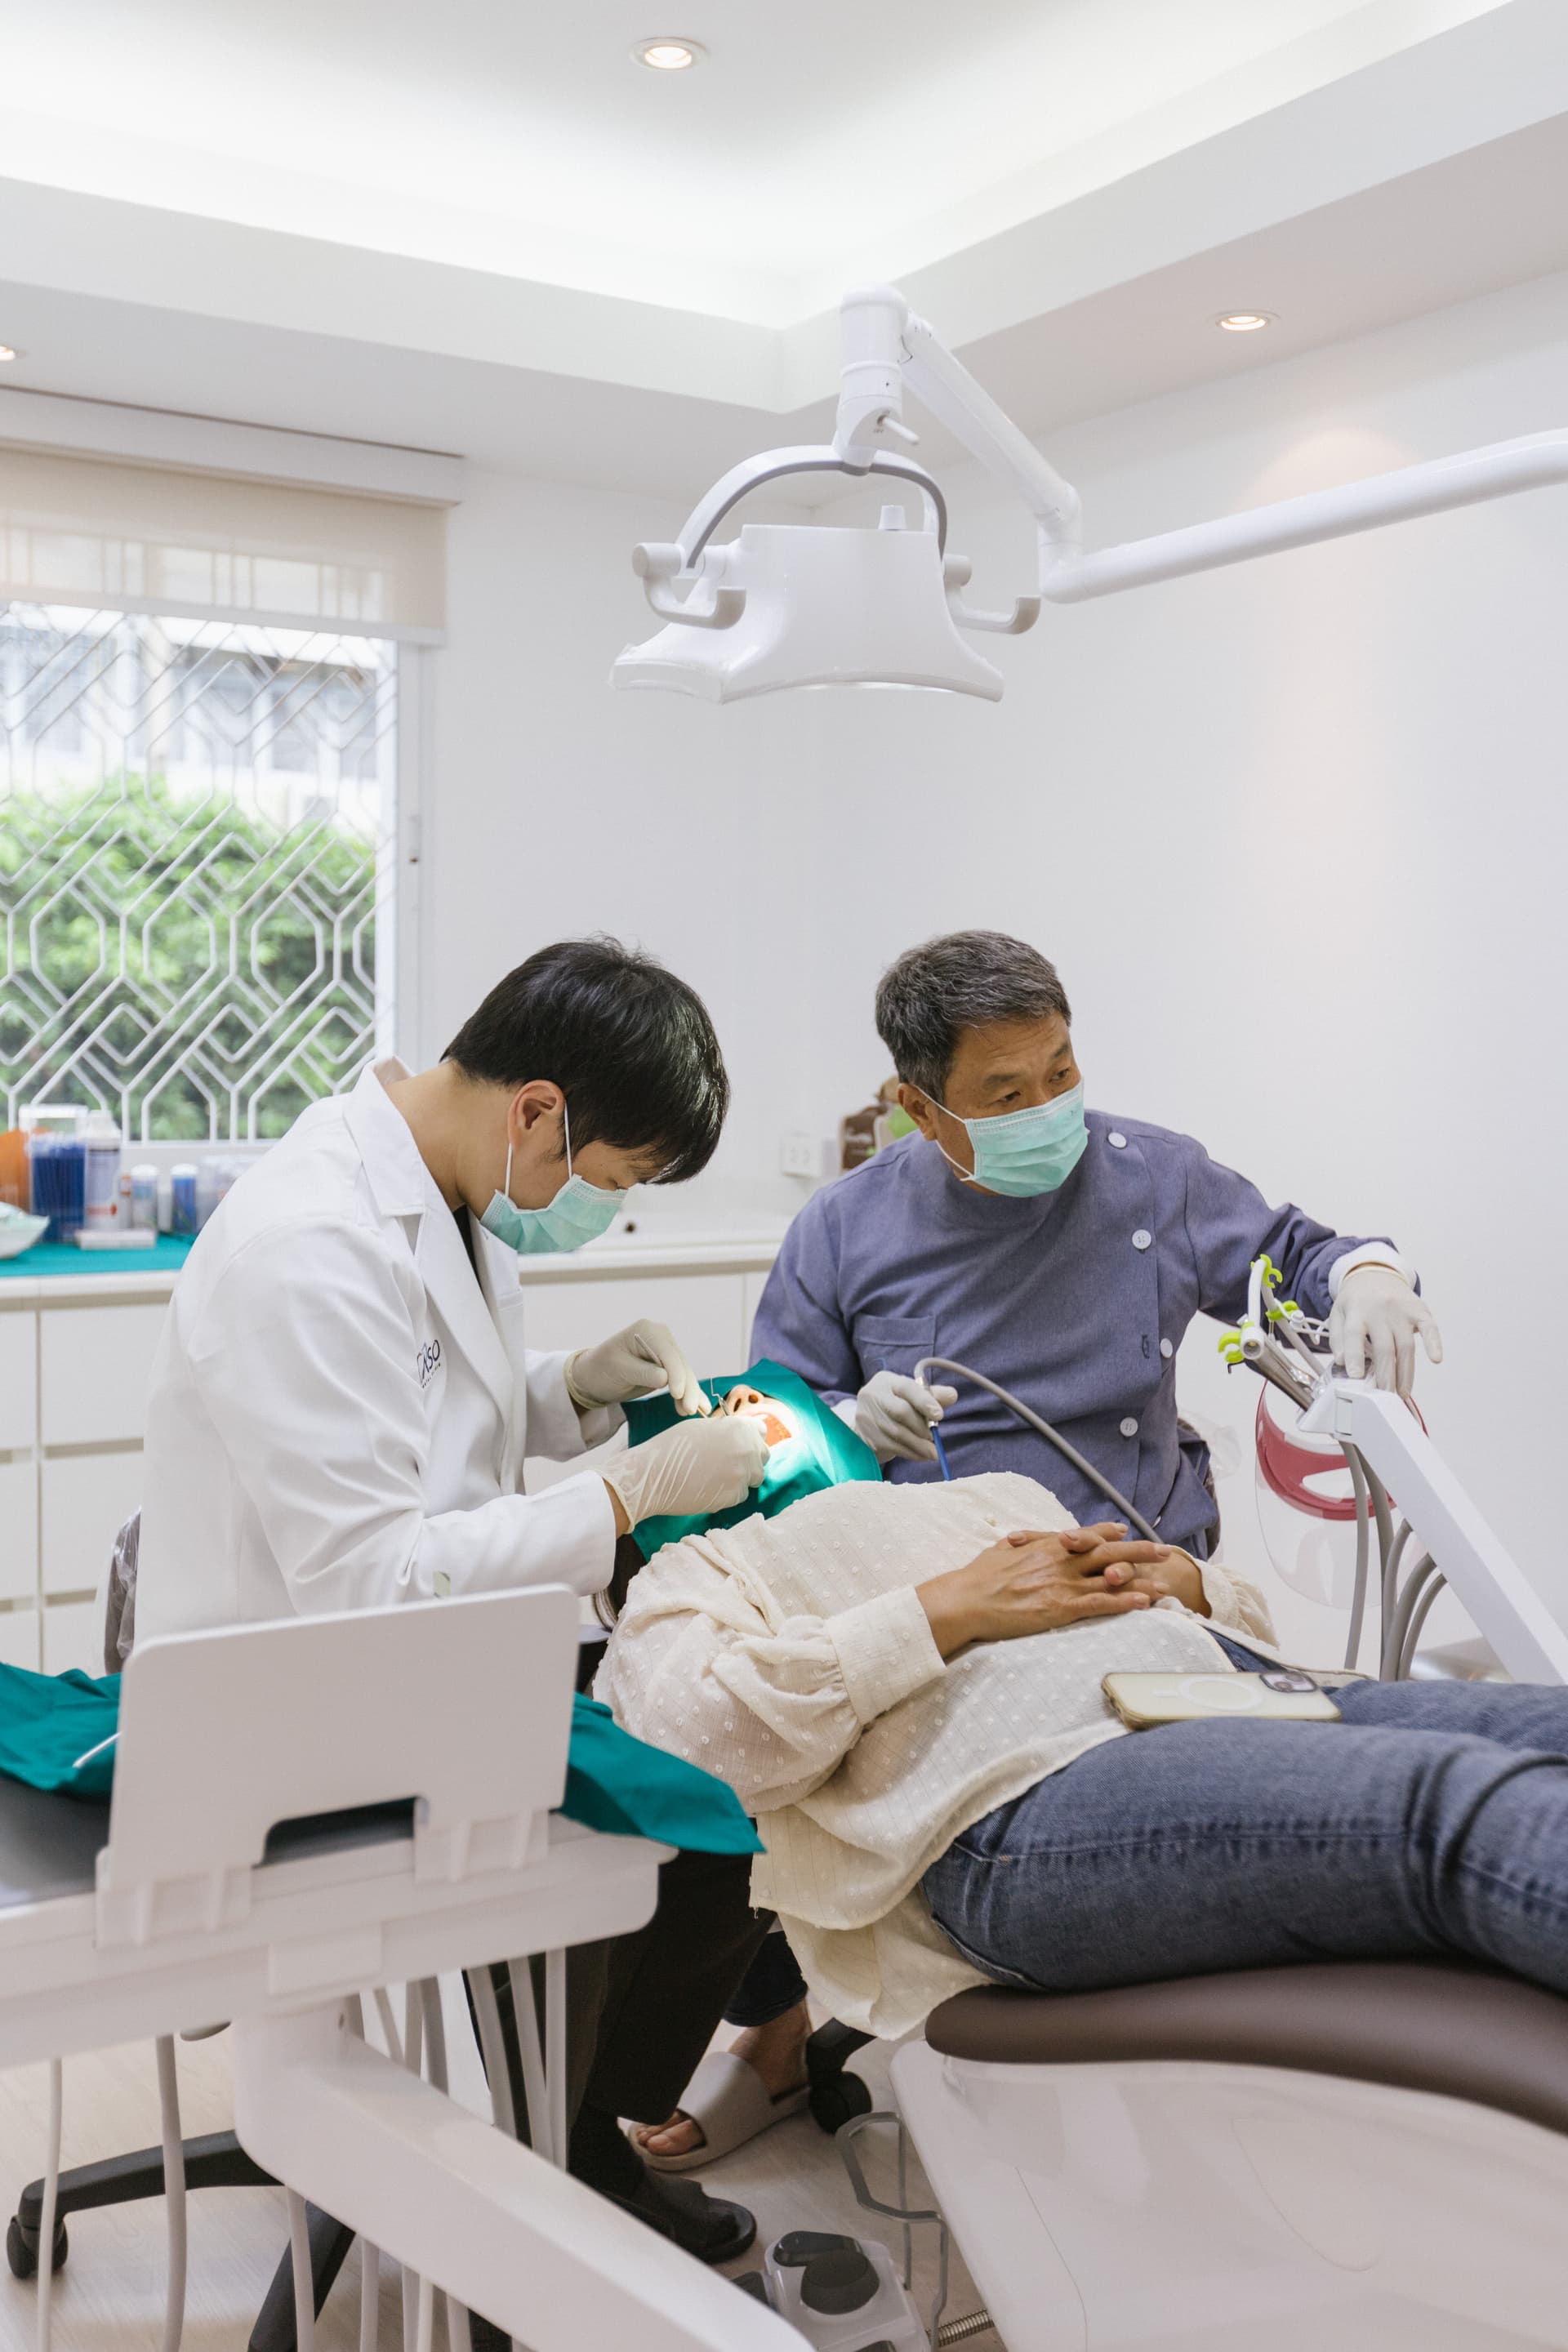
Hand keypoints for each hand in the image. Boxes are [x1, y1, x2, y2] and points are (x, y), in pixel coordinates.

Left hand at [567, 1320, 709, 1416]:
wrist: (594, 1375)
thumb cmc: (601, 1368)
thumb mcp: (618, 1369)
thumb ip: (642, 1372)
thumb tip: (666, 1378)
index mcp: (647, 1330)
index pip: (668, 1353)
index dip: (676, 1374)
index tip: (678, 1394)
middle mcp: (661, 1337)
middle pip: (680, 1364)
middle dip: (687, 1387)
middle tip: (689, 1409)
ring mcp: (666, 1351)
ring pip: (685, 1373)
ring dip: (690, 1393)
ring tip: (692, 1411)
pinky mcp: (668, 1367)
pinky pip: (682, 1379)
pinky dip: (690, 1393)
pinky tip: (701, 1406)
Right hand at [602, 1412, 768, 1527]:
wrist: (654, 1475)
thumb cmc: (672, 1447)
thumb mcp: (702, 1427)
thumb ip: (727, 1430)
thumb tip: (742, 1436)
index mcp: (739, 1427)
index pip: (761, 1430)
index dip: (749, 1437)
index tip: (740, 1443)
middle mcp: (746, 1449)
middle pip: (762, 1455)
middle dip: (749, 1458)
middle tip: (726, 1462)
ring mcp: (742, 1474)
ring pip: (754, 1477)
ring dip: (741, 1477)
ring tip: (716, 1475)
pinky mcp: (734, 1496)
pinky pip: (740, 1494)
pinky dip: (729, 1493)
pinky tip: (709, 1488)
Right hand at [855, 1370, 958, 1462]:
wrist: (868, 1420)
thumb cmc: (897, 1403)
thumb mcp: (913, 1395)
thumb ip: (933, 1395)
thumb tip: (952, 1395)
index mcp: (887, 1380)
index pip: (907, 1387)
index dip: (924, 1401)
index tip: (939, 1415)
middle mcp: (873, 1395)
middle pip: (901, 1411)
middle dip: (921, 1426)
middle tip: (933, 1436)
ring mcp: (867, 1416)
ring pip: (897, 1433)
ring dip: (919, 1445)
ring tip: (932, 1452)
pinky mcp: (867, 1436)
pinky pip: (893, 1447)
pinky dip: (911, 1453)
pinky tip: (922, 1456)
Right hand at [918, 1523, 1174, 1657]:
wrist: (968, 1599)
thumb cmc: (979, 1577)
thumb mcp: (1000, 1550)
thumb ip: (1019, 1544)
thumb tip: (1021, 1538)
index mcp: (1047, 1545)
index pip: (1085, 1534)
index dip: (1108, 1532)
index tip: (1125, 1529)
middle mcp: (1061, 1560)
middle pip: (1108, 1551)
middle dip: (1139, 1550)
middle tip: (1163, 1550)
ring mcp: (1063, 1583)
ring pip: (1111, 1577)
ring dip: (1141, 1579)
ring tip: (1164, 1582)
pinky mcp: (1061, 1607)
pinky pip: (1100, 1603)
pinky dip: (1124, 1602)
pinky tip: (1143, 1603)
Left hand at [1329, 1266, 1441, 1396]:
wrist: (1376, 1273)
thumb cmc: (1357, 1300)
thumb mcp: (1339, 1314)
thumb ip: (1338, 1338)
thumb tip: (1341, 1362)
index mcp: (1356, 1311)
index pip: (1354, 1335)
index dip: (1354, 1356)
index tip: (1356, 1377)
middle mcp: (1379, 1310)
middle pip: (1384, 1347)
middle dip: (1385, 1375)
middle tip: (1384, 1396)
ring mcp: (1401, 1311)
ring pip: (1405, 1345)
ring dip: (1405, 1372)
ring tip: (1402, 1393)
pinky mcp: (1419, 1311)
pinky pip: (1429, 1328)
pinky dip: (1434, 1343)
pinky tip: (1436, 1359)